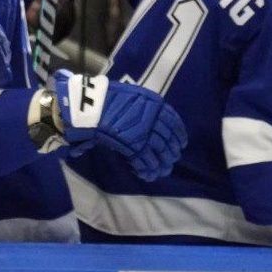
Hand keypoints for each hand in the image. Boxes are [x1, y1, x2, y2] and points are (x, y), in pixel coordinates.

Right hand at [53, 70, 187, 180]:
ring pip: (160, 152)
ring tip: (161, 171)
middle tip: (171, 159)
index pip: (174, 122)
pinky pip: (145, 160)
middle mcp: (153, 119)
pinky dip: (147, 169)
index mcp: (154, 104)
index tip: (181, 143)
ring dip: (162, 163)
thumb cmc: (106, 97)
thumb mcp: (130, 96)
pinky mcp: (133, 146)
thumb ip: (141, 107)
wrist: (90, 105)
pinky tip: (147, 175)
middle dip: (171, 152)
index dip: (179, 135)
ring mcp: (143, 133)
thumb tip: (148, 117)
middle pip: (168, 139)